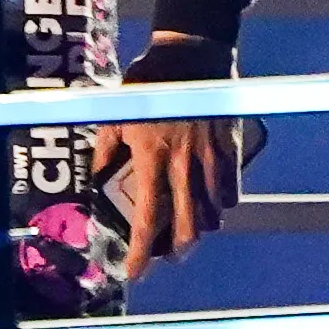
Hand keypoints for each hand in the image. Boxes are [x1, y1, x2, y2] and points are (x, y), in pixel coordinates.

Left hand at [93, 50, 244, 277]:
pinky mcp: (232, 149)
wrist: (193, 56)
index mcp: (151, 156)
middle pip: (188, 225)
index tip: (135, 272)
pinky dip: (221, 205)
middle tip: (166, 256)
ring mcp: (211, 157)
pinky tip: (211, 207)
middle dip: (177, 249)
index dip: (141, 251)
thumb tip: (96, 176)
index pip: (147, 217)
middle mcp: (184, 163)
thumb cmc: (149, 84)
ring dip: (199, 229)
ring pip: (212, 213)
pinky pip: (231, 190)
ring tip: (187, 233)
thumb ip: (107, 149)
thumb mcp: (117, 115)